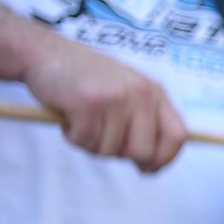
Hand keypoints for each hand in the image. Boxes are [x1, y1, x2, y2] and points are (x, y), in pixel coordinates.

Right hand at [21, 34, 187, 172]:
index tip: (147, 169)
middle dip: (119, 154)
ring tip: (82, 118)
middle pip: (143, 151)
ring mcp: (116, 98)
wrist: (46, 53)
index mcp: (154, 92)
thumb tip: (151, 166)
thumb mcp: (127, 92)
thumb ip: (144, 121)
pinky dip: (73, 136)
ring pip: (109, 150)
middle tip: (100, 138)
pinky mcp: (88, 103)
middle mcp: (141, 94)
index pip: (177, 136)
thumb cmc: (86, 79)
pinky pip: (84, 141)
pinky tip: (69, 115)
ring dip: (90, 143)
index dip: (164, 159)